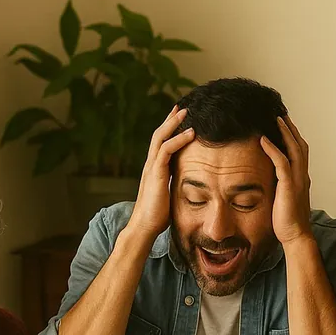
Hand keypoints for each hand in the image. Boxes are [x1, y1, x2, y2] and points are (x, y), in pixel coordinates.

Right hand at [127, 106, 194, 239]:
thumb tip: (188, 185)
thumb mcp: (169, 196)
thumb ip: (175, 186)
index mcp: (154, 170)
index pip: (161, 144)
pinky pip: (166, 150)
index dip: (170, 131)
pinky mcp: (155, 174)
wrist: (145, 227)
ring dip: (174, 123)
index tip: (180, 120)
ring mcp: (151, 168)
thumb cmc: (157, 217)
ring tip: (186, 112)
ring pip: (160, 138)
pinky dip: (178, 139)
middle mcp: (150, 165)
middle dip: (170, 120)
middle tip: (181, 107)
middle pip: (158, 135)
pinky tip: (190, 133)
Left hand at [260, 116, 312, 245]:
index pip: (299, 152)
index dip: (292, 137)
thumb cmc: (287, 222)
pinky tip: (264, 139)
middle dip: (291, 128)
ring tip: (275, 118)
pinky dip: (273, 149)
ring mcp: (298, 180)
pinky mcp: (289, 186)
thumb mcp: (283, 200)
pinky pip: (282, 162)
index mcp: (301, 179)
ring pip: (294, 149)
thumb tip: (269, 181)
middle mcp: (302, 176)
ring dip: (285, 132)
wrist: (296, 236)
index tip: (283, 124)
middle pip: (299, 145)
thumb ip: (280, 187)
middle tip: (281, 114)